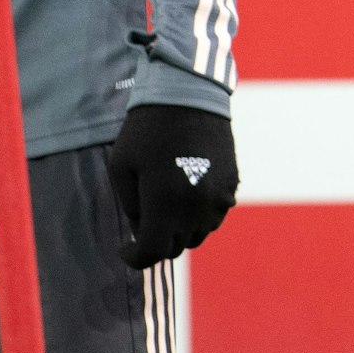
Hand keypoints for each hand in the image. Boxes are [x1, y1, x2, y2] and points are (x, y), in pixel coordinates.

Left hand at [107, 104, 237, 267]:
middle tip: (144, 226)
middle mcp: (196, 207)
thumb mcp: (121, 167)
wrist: (189, 95)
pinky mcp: (231, 184)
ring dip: (181, 231)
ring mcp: (218, 197)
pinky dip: (200, 215)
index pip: (151, 253)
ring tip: (166, 210)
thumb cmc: (146, 129)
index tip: (126, 249)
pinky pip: (215, 214)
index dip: (134, 257)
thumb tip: (142, 230)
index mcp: (165, 204)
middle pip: (176, 247)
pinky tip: (187, 195)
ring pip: (199, 234)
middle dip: (157, 243)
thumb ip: (130, 207)